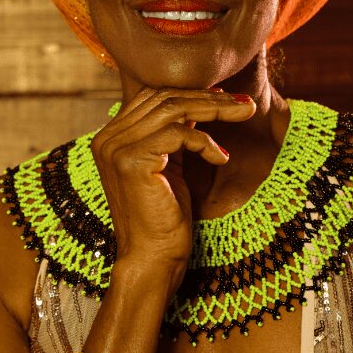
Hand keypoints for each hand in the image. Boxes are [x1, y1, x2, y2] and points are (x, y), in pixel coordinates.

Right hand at [91, 87, 255, 288]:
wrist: (152, 261)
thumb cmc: (165, 217)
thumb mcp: (170, 164)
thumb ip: (174, 132)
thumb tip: (202, 98)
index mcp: (111, 136)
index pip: (154, 96)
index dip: (192, 92)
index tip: (227, 97)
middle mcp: (107, 137)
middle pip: (165, 98)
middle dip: (209, 97)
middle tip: (244, 102)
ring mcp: (116, 148)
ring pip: (174, 110)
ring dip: (216, 109)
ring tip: (244, 115)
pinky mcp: (131, 161)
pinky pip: (179, 134)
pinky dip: (206, 142)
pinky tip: (221, 158)